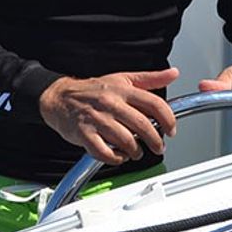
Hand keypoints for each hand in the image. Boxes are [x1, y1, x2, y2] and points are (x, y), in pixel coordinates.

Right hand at [39, 67, 179, 165]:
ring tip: (135, 151)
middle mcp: (110, 103)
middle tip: (157, 147)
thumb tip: (173, 73)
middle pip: (143, 125)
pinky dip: (116, 158)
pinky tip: (118, 155)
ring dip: (136, 151)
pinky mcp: (84, 134)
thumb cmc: (91, 90)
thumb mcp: (121, 79)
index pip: (154, 104)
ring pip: (126, 141)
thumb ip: (149, 79)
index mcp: (122, 90)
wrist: (59, 97)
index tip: (171, 130)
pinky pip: (105, 153)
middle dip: (155, 141)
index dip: (168, 120)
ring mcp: (97, 119)